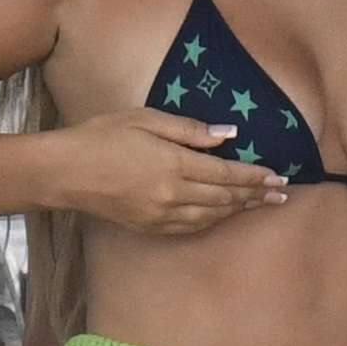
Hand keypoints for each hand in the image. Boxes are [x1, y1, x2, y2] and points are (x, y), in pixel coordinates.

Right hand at [48, 109, 286, 235]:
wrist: (65, 171)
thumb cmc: (103, 135)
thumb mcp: (147, 119)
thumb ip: (190, 129)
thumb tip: (228, 134)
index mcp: (174, 164)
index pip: (227, 173)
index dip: (255, 176)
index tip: (278, 177)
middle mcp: (173, 194)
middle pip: (225, 197)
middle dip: (256, 195)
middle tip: (281, 194)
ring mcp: (161, 214)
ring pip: (212, 215)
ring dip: (239, 209)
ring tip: (260, 204)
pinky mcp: (149, 226)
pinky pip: (192, 226)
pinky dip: (214, 220)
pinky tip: (224, 214)